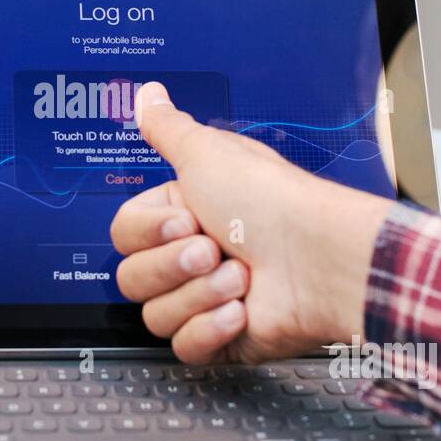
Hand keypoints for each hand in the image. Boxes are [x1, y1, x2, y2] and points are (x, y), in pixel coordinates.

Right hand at [110, 82, 393, 363]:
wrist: (317, 257)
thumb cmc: (269, 202)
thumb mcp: (207, 152)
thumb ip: (167, 128)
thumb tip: (147, 93)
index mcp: (181, 214)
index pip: (123, 235)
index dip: (148, 231)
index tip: (186, 218)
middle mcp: (190, 257)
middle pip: (132, 278)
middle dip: (174, 265)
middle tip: (214, 247)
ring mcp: (205, 300)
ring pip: (156, 315)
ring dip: (200, 294)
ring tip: (242, 277)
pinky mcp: (223, 339)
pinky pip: (184, 347)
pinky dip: (210, 330)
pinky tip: (240, 312)